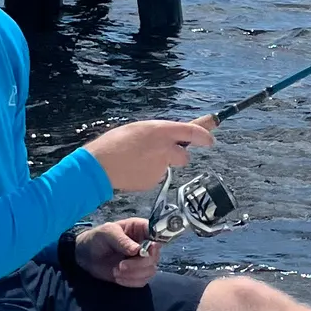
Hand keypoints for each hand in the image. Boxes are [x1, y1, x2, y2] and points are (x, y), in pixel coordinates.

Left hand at [75, 219, 159, 287]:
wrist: (85, 255)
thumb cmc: (97, 238)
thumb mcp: (107, 233)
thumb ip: (122, 240)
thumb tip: (138, 250)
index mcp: (141, 229)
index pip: (158, 235)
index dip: (156, 244)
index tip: (146, 251)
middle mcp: (145, 245)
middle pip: (155, 257)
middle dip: (139, 264)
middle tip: (121, 265)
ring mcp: (141, 260)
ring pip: (150, 271)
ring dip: (133, 274)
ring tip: (116, 271)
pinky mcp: (136, 273)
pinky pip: (142, 281)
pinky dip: (130, 281)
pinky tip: (117, 277)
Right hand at [83, 116, 214, 193]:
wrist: (100, 166)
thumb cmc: (115, 143)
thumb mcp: (139, 129)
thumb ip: (158, 133)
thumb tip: (170, 138)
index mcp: (161, 131)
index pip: (193, 131)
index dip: (205, 135)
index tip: (211, 139)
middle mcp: (165, 149)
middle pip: (185, 156)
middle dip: (177, 156)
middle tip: (160, 153)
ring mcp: (161, 167)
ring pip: (168, 166)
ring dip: (159, 164)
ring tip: (138, 160)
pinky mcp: (154, 181)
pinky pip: (156, 176)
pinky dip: (148, 173)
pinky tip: (134, 169)